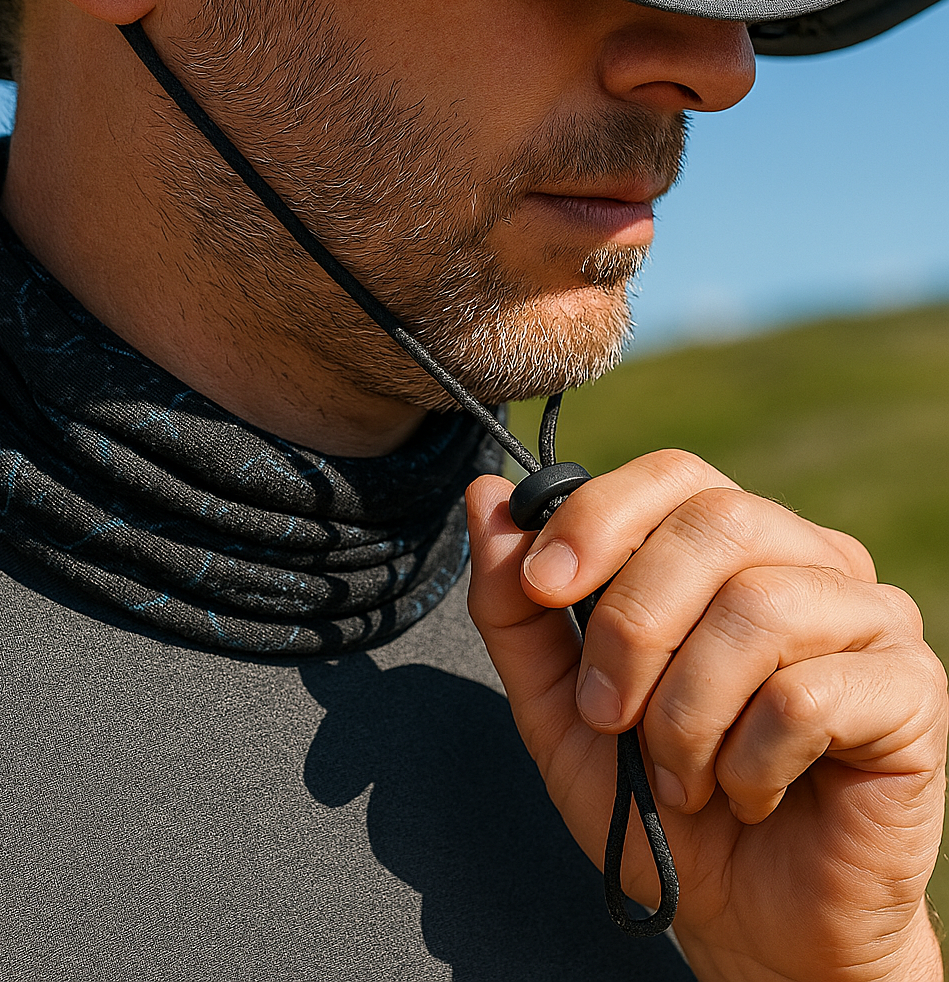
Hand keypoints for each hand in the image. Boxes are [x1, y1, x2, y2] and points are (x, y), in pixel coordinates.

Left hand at [465, 450, 947, 981]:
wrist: (747, 916)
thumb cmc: (654, 799)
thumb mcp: (558, 702)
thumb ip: (516, 605)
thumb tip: (485, 495)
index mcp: (728, 548)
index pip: (673, 475)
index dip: (599, 518)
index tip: (542, 587)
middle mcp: (806, 560)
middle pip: (716, 525)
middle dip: (633, 627)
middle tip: (608, 715)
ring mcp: (869, 617)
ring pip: (759, 608)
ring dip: (686, 710)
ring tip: (679, 774)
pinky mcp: (912, 690)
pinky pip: (808, 694)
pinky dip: (748, 760)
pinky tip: (747, 793)